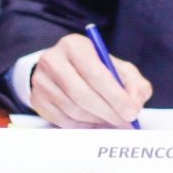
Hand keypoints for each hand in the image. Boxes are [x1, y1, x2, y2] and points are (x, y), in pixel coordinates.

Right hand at [30, 33, 151, 127]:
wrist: (63, 68)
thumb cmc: (95, 68)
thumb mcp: (118, 68)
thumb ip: (134, 83)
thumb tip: (135, 102)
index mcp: (75, 46)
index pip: (96, 74)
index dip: (116, 96)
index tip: (132, 112)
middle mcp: (54, 60)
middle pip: (82, 94)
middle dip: (108, 112)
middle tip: (125, 122)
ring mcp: (41, 81)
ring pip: (73, 110)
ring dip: (97, 120)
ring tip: (111, 120)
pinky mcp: (37, 99)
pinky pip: (62, 121)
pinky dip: (83, 126)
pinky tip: (94, 122)